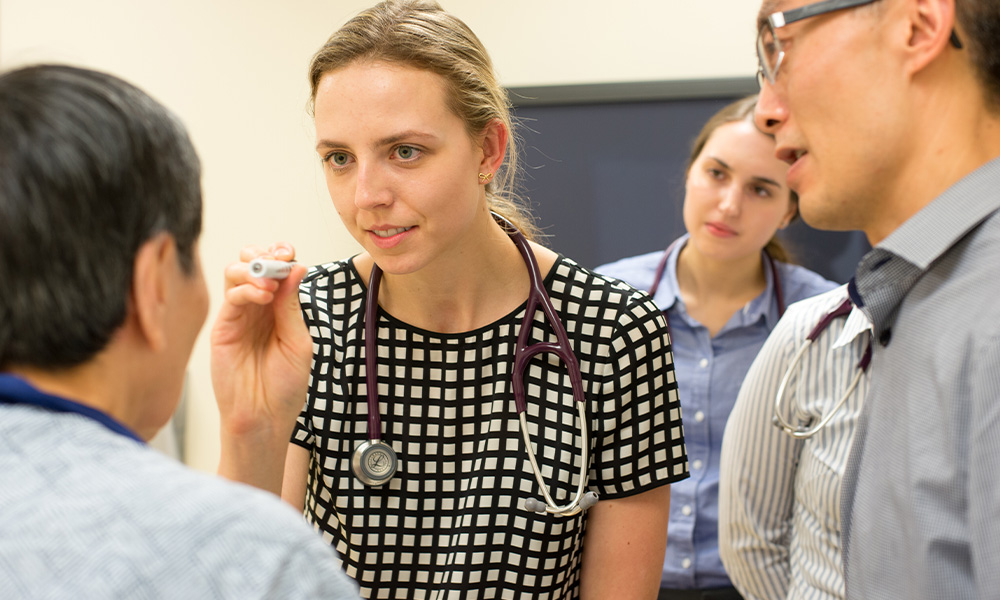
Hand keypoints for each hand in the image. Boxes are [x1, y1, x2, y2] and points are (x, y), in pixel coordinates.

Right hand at [211, 243, 311, 452]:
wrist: (265, 416)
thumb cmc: (284, 386)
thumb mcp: (298, 341)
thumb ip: (292, 306)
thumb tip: (297, 268)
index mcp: (279, 309)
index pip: (277, 271)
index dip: (281, 257)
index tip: (290, 252)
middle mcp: (257, 309)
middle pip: (252, 265)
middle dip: (264, 254)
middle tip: (278, 256)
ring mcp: (238, 317)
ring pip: (236, 275)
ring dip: (254, 269)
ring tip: (270, 281)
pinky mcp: (223, 329)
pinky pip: (230, 299)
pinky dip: (246, 290)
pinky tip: (262, 295)